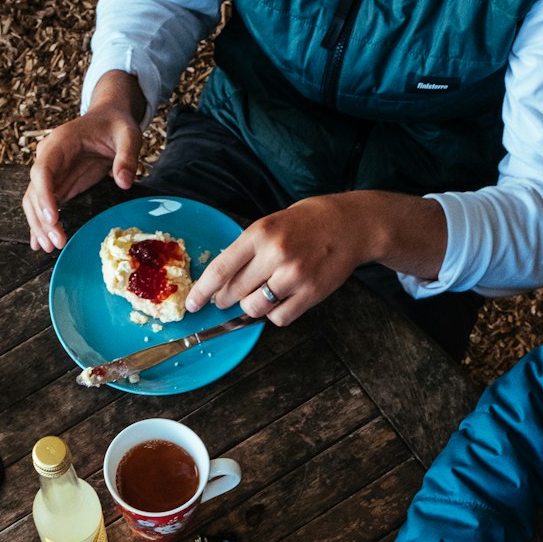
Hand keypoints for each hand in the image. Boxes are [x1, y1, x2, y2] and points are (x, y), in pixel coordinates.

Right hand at [22, 74, 144, 251]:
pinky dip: (41, 224)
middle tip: (55, 243)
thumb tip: (124, 183)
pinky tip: (39, 243)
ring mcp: (51, 173)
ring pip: (34, 202)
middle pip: (34, 191)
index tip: (53, 219)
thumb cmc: (117, 126)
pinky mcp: (58, 185)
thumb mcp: (128, 135)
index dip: (44, 196)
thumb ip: (127, 157)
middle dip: (42, 219)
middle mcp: (49, 158)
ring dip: (39, 226)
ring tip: (50, 248)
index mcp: (60, 142)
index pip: (43, 170)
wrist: (109, 120)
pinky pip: (43, 205)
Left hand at [185, 191, 447, 323]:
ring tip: (260, 295)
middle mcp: (276, 255)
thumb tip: (220, 280)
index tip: (192, 304)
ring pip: (255, 309)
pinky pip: (279, 318)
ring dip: (252, 308)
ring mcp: (294, 276)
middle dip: (226, 301)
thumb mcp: (271, 223)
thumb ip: (247, 249)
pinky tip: (282, 299)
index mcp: (261, 233)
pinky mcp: (310, 294)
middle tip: (226, 300)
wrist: (350, 225)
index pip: (221, 269)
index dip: (202, 291)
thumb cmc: (307, 223)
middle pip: (235, 294)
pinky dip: (275, 314)